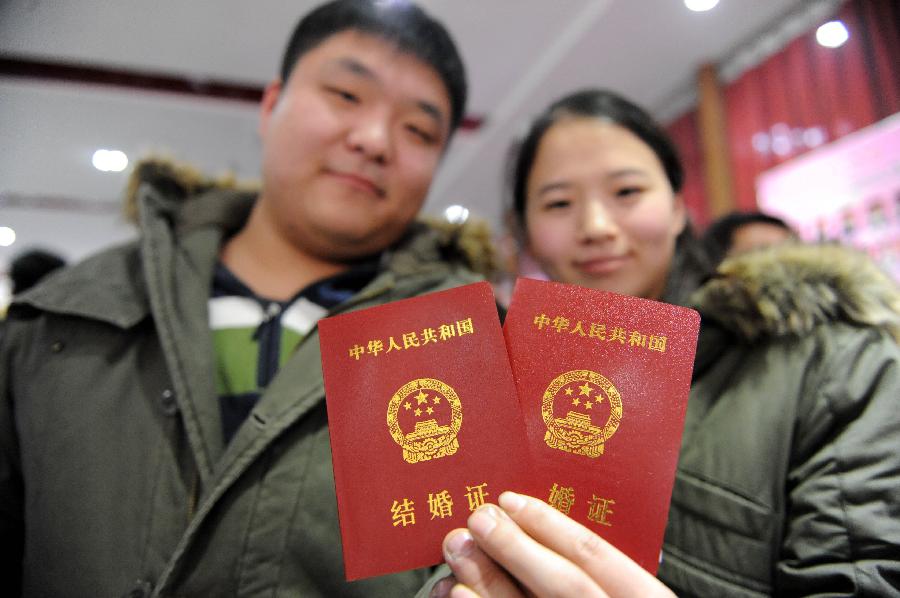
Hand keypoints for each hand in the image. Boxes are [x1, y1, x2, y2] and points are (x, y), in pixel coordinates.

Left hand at [434, 491, 673, 597]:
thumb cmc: (602, 597)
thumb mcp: (618, 588)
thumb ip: (590, 566)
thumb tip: (524, 521)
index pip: (597, 557)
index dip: (550, 525)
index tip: (510, 501)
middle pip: (565, 585)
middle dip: (516, 547)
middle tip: (479, 518)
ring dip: (487, 579)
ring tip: (459, 549)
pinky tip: (456, 594)